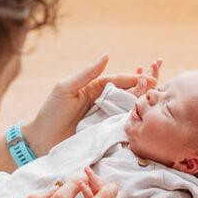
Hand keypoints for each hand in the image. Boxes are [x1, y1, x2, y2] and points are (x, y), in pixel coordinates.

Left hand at [23, 55, 157, 155]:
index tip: (148, 77)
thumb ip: (87, 73)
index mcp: (94, 90)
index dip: (133, 79)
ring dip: (142, 104)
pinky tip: (145, 122)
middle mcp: (103, 104)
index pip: (118, 81)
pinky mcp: (105, 136)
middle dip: (143, 88)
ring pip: (128, 110)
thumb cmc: (50, 112)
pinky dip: (135, 124)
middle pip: (128, 94)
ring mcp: (105, 120)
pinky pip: (122, 128)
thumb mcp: (66, 88)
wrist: (40, 141)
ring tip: (155, 99)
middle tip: (158, 83)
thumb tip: (107, 56)